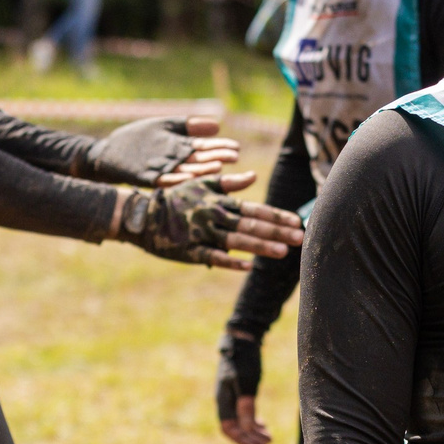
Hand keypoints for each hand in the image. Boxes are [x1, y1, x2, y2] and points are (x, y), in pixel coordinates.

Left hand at [81, 115, 243, 186]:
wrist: (109, 152)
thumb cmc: (137, 139)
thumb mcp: (165, 126)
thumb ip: (188, 125)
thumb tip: (217, 124)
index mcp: (180, 149)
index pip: (205, 148)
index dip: (220, 148)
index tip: (237, 148)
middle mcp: (175, 162)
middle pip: (199, 161)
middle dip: (217, 158)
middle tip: (234, 157)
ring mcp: (163, 171)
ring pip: (186, 172)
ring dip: (201, 171)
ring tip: (218, 167)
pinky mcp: (148, 177)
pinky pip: (164, 179)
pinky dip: (177, 178)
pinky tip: (189, 176)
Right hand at [118, 179, 305, 269]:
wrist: (143, 215)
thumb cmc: (176, 199)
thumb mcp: (202, 185)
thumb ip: (229, 183)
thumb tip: (253, 177)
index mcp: (220, 202)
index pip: (255, 210)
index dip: (277, 216)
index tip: (297, 221)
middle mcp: (215, 217)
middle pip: (251, 226)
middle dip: (277, 232)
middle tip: (300, 238)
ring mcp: (203, 235)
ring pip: (237, 241)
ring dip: (260, 246)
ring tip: (282, 252)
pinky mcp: (190, 251)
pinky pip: (213, 257)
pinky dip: (230, 262)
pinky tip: (248, 267)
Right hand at [216, 330, 271, 443]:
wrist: (242, 339)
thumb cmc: (244, 360)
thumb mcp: (246, 383)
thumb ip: (246, 405)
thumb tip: (247, 428)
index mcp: (224, 399)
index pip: (229, 428)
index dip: (241, 440)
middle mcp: (226, 400)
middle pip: (235, 427)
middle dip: (249, 438)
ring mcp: (232, 396)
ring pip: (241, 421)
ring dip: (253, 432)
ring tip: (268, 439)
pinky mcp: (240, 391)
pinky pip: (244, 413)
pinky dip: (253, 421)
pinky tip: (263, 425)